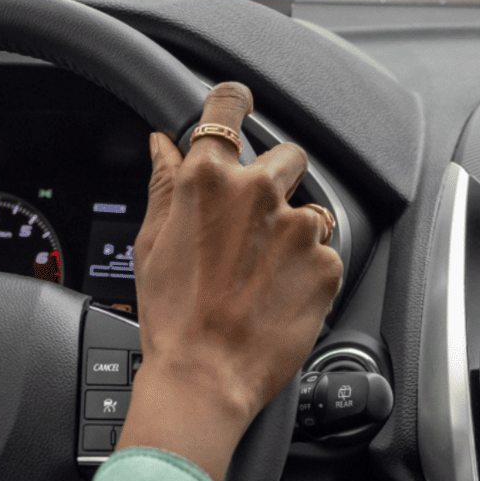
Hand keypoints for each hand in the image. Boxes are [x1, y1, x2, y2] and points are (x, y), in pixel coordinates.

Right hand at [116, 83, 342, 480]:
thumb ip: (165, 185)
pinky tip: (279, 296)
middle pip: (286, 154)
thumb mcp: (152, 244)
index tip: (240, 104)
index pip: (228, 108)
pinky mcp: (327, 262)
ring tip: (264, 273)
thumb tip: (162, 145)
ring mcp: (297, 227)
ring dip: (293, 229)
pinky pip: (325, 251)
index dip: (234, 102)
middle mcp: (258, 193)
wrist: (206, 378)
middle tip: (253, 224)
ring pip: (309, 207)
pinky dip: (308, 269)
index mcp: (208, 180)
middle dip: (275, 178)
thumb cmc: (172, 319)